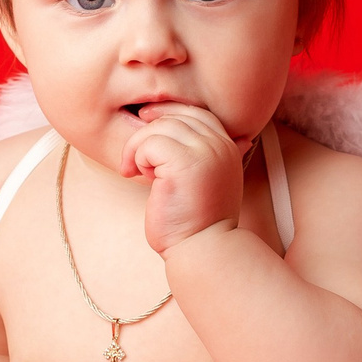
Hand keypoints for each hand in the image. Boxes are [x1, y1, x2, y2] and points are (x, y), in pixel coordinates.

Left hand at [123, 102, 248, 253]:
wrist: (202, 249)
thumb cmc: (195, 222)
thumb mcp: (202, 182)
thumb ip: (197, 155)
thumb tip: (169, 128)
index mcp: (227, 147)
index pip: (195, 112)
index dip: (167, 113)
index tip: (145, 123)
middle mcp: (220, 145)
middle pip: (176, 115)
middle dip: (148, 130)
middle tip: (134, 157)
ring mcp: (205, 152)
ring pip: (160, 127)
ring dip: (139, 148)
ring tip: (139, 172)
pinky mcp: (185, 163)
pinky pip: (150, 143)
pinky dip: (138, 158)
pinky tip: (141, 177)